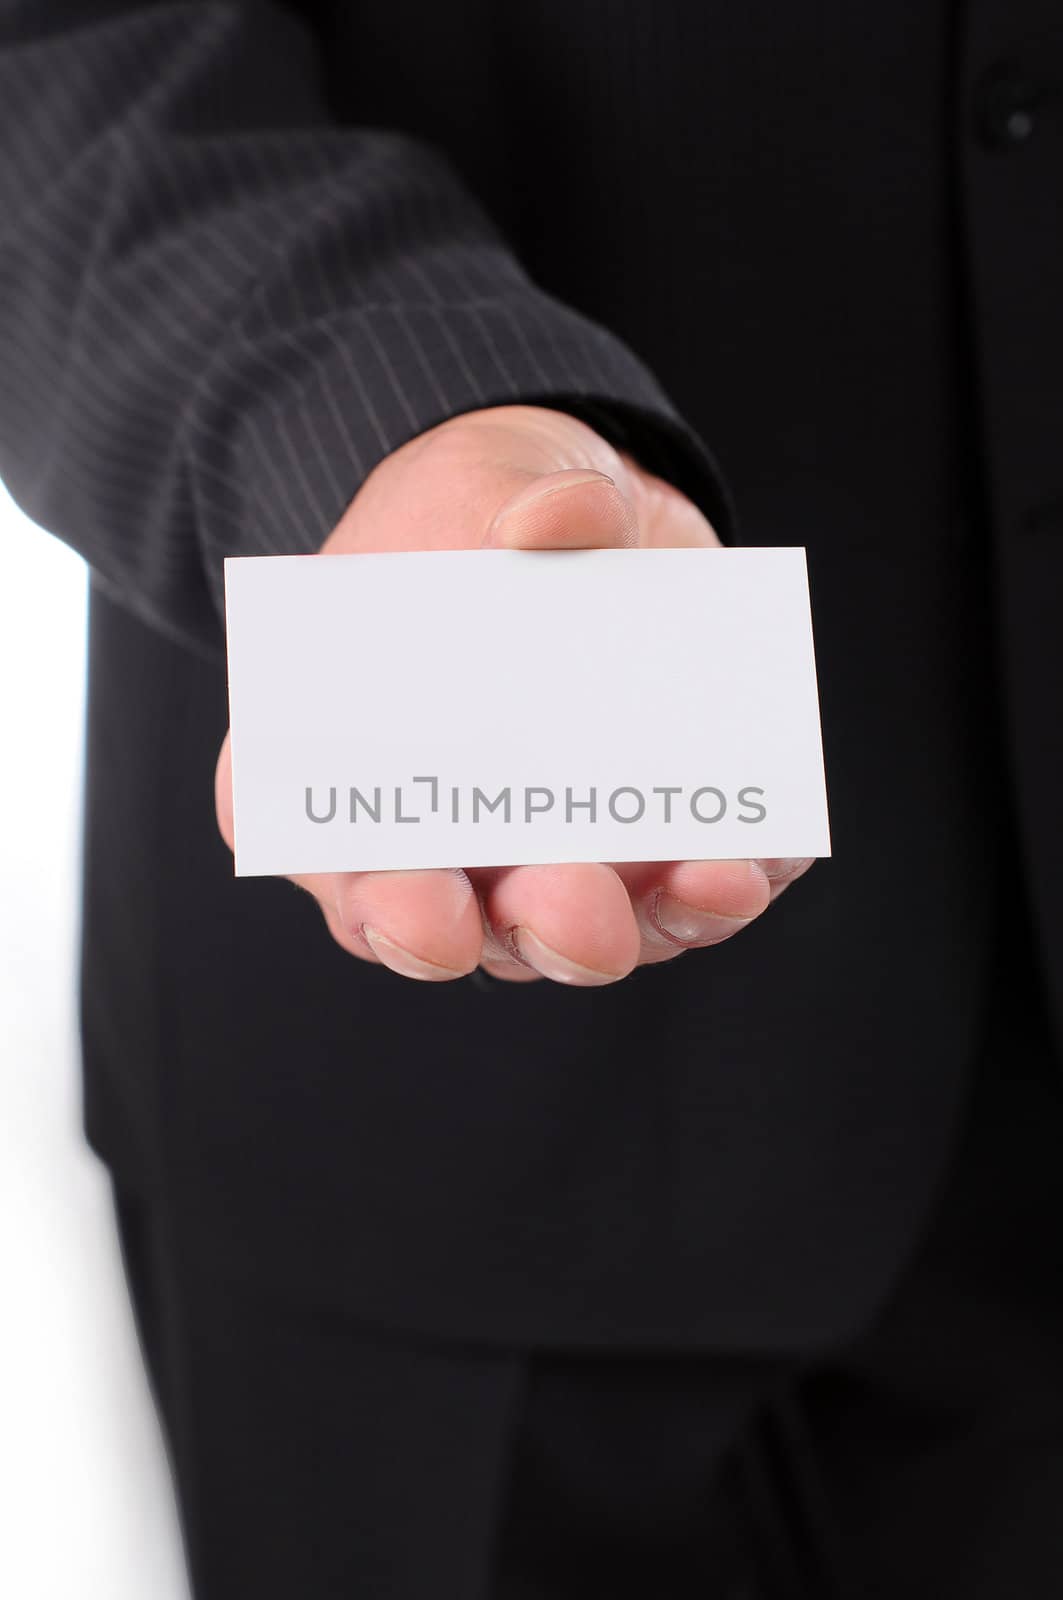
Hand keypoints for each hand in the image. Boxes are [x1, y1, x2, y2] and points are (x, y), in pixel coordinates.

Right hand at [215, 405, 811, 983]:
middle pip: (482, 932)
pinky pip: (690, 894)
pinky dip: (725, 885)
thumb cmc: (480, 518)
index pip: (354, 873)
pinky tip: (753, 858)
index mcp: (364, 775)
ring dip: (651, 921)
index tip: (428, 912)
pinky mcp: (651, 848)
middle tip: (571, 906)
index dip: (384, 909)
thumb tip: (560, 518)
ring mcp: (554, 861)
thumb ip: (503, 500)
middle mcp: (455, 847)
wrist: (578, 519)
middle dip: (535, 928)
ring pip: (594, 935)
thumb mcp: (476, 482)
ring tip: (706, 880)